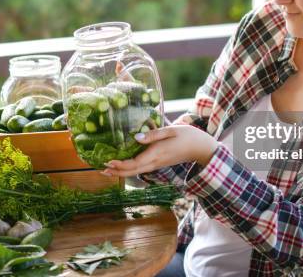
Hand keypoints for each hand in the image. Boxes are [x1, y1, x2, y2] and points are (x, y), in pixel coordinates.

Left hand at [101, 125, 217, 176]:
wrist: (201, 148)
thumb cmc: (187, 136)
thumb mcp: (171, 130)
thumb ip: (153, 134)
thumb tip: (135, 138)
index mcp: (157, 154)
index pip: (134, 163)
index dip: (120, 165)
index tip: (108, 162)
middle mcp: (155, 162)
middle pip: (132, 171)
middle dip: (117, 172)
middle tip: (101, 170)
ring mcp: (157, 164)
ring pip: (136, 171)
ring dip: (121, 171)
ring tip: (108, 169)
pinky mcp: (159, 163)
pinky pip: (141, 168)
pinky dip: (130, 168)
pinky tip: (124, 164)